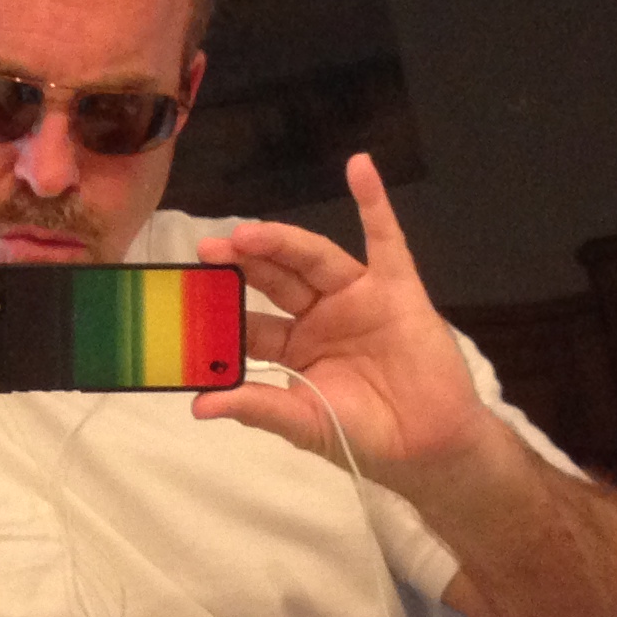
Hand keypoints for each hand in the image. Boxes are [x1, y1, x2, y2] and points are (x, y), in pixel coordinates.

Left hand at [190, 152, 510, 495]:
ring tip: (248, 234)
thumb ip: (257, 408)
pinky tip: (359, 168)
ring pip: (315, 260)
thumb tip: (200, 406)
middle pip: (275, 281)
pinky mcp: (398, 289)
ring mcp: (358, 299)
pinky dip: (374, 203)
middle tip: (208, 251)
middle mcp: (321, 316)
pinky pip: (386, 240)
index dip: (222, 314)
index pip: (250, 323)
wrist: (430, 448)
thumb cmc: (366, 438)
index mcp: (294, 348)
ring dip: (283, 241)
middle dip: (243, 264)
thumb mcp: (304, 423)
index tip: (186, 304)